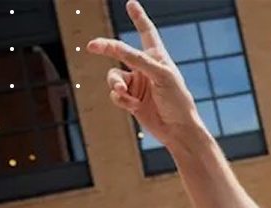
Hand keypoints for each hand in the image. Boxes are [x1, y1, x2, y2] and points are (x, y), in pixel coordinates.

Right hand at [87, 1, 205, 147]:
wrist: (178, 130)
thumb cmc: (178, 101)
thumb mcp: (161, 75)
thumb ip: (138, 59)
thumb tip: (115, 47)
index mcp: (158, 57)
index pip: (146, 32)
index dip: (138, 18)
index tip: (131, 4)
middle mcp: (145, 68)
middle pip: (119, 52)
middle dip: (106, 48)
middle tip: (92, 46)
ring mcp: (137, 84)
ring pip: (113, 76)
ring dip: (115, 83)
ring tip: (125, 93)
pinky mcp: (130, 100)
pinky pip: (115, 94)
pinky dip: (121, 99)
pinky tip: (133, 106)